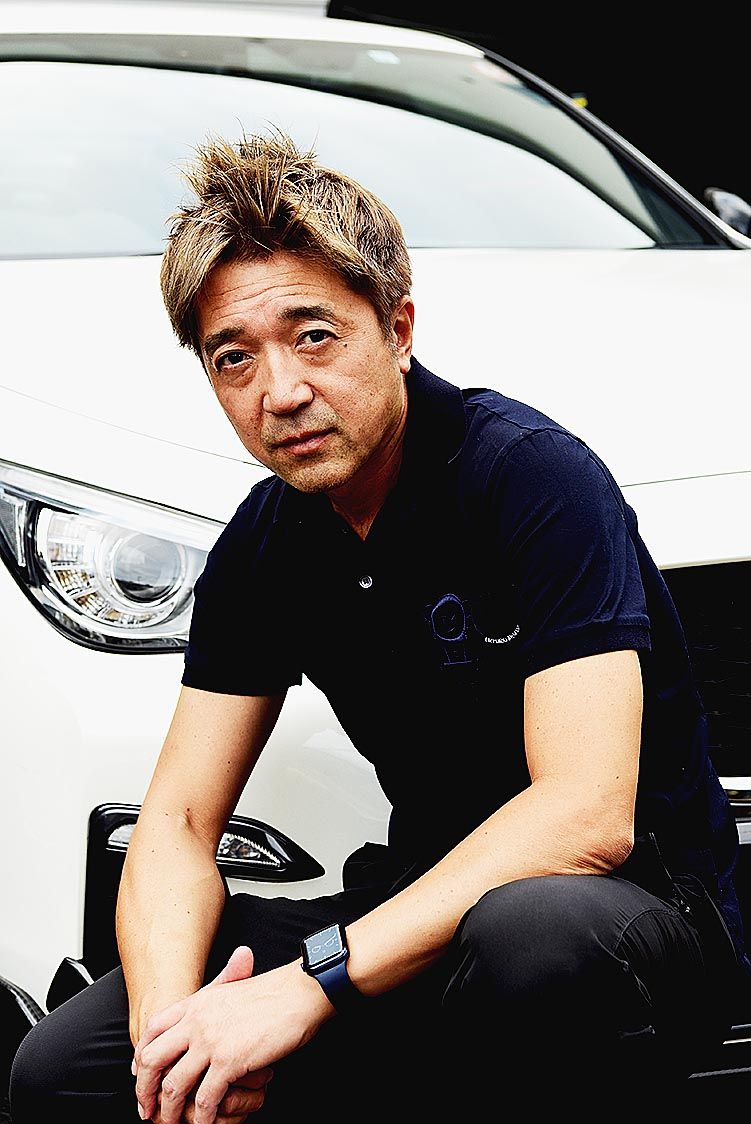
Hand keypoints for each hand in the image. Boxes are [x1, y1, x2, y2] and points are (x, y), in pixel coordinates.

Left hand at [136, 947, 272, 1123]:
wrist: (298, 992)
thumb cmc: (272, 993)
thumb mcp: (231, 990)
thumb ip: (210, 1004)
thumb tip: (197, 1023)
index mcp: (197, 1002)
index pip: (154, 1029)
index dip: (143, 1056)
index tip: (142, 1075)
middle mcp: (197, 1020)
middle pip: (153, 1059)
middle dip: (145, 1089)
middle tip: (147, 1109)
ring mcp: (211, 1041)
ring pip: (174, 1085)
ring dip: (170, 1111)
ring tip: (171, 1123)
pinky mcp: (229, 1061)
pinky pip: (205, 1098)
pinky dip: (202, 1117)